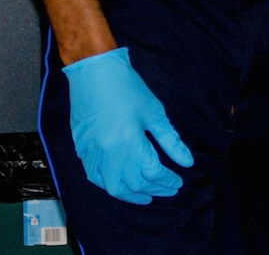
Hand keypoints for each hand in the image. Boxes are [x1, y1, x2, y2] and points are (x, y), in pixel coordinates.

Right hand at [62, 47, 193, 203]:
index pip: (152, 173)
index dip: (167, 180)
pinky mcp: (81, 150)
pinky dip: (110, 185)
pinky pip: (95, 177)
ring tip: (147, 195)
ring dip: (131, 194)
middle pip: (133, 184)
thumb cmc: (129, 89)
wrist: (94, 73)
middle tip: (168, 189)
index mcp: (129, 141)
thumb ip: (171, 141)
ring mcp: (92, 153)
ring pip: (112, 186)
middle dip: (154, 189)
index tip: (179, 181)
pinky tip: (121, 185)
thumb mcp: (155, 112)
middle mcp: (109, 152)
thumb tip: (187, 162)